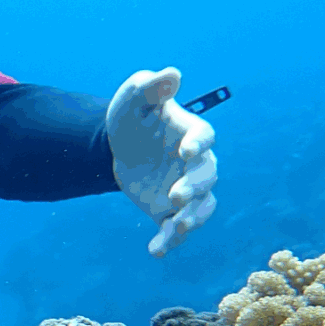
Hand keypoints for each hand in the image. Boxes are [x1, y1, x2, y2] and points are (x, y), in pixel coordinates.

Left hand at [105, 68, 218, 257]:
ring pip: (201, 207)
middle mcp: (195, 164)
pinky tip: (155, 251)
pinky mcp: (170, 210)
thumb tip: (172, 74)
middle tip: (177, 196)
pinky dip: (169, 240)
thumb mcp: (133, 98)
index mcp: (190, 133)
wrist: (117, 147)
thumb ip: (149, 86)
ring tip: (176, 227)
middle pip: (207, 177)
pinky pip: (176, 228)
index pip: (204, 137)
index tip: (186, 150)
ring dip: (192, 219)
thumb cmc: (133, 116)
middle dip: (195, 187)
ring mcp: (186, 189)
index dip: (198, 144)